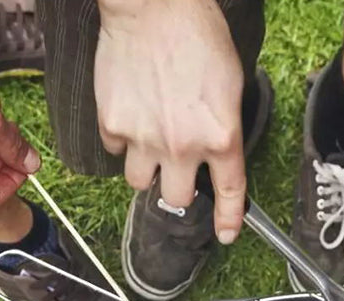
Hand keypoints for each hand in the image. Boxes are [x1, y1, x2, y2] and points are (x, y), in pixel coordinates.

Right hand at [94, 0, 245, 241]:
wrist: (152, 4)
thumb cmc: (197, 34)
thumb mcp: (230, 86)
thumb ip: (223, 129)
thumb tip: (217, 153)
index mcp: (220, 138)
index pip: (229, 194)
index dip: (228, 220)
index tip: (226, 235)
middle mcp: (183, 147)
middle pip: (177, 201)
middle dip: (177, 189)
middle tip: (176, 168)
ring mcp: (145, 139)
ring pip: (141, 183)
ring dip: (146, 169)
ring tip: (149, 139)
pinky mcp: (113, 124)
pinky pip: (116, 150)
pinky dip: (122, 138)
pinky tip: (130, 111)